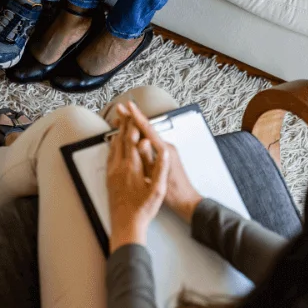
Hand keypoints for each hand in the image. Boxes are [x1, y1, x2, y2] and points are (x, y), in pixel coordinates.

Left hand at [107, 108, 168, 249]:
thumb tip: (164, 151)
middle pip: (120, 140)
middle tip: (123, 111)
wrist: (126, 225)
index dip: (133, 124)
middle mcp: (119, 167)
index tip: (134, 113)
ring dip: (117, 133)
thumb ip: (161, 169)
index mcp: (132, 167)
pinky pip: (110, 157)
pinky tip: (114, 145)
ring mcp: (112, 173)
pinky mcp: (109, 178)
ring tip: (119, 123)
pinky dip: (113, 146)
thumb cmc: (143, 210)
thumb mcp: (158, 190)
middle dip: (123, 124)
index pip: (132, 140)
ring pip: (113, 147)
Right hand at [116, 103, 202, 223]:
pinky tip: (132, 136)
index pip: (148, 129)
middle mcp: (167, 147)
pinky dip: (139, 137)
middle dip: (132, 118)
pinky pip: (150, 142)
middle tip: (121, 109)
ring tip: (122, 120)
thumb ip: (148, 158)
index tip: (128, 107)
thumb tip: (140, 142)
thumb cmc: (173, 193)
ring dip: (135, 127)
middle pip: (147, 129)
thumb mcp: (157, 176)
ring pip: (148, 135)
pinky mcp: (165, 156)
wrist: (187, 201)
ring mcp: (166, 151)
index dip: (136, 117)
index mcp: (164, 150)